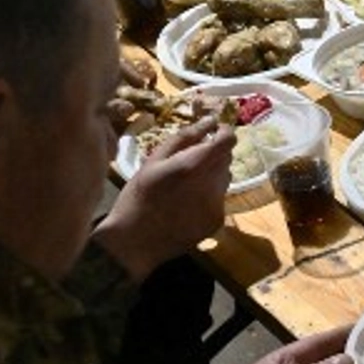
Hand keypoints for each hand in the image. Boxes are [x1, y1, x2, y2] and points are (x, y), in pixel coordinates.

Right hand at [91, 122, 231, 279]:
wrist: (135, 242)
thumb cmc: (138, 196)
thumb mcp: (153, 160)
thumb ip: (184, 138)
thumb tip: (209, 121)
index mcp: (195, 164)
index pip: (228, 140)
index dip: (223, 132)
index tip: (211, 133)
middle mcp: (212, 183)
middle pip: (226, 158)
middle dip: (212, 154)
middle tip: (188, 162)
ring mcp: (217, 204)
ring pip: (224, 178)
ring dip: (212, 174)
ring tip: (185, 185)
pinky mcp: (217, 220)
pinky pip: (219, 198)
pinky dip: (208, 195)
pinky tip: (186, 204)